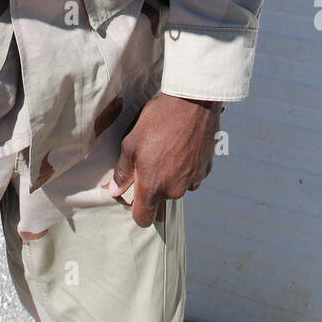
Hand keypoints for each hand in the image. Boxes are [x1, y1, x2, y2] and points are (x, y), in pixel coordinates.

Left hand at [109, 93, 222, 227]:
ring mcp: (193, 181)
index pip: (144, 219)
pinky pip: (191, 177)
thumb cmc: (159, 120)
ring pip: (177, 188)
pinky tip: (181, 147)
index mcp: (154, 186)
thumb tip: (115, 189)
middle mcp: (175, 189)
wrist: (193, 102)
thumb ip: (123, 171)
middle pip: (160, 201)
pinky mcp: (205, 169)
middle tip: (149, 164)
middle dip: (154, 189)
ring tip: (166, 151)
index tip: (133, 195)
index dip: (136, 211)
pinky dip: (185, 168)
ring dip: (170, 177)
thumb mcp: (131, 142)